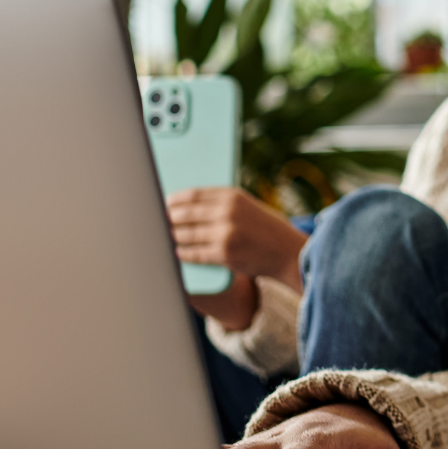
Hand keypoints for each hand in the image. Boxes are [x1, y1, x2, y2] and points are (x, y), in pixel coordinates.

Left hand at [167, 187, 308, 289]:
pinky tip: (177, 253)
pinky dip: (182, 253)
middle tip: (158, 224)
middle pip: (184, 213)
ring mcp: (225, 233)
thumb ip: (222, 204)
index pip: (192, 195)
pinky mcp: (224, 254)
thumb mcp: (249, 207)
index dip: (173, 200)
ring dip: (172, 237)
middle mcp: (228, 212)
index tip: (164, 205)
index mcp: (233, 196)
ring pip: (185, 234)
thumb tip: (188, 206)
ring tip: (165, 239)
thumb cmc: (267, 229)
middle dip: (168, 219)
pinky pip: (193, 253)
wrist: (289, 253)